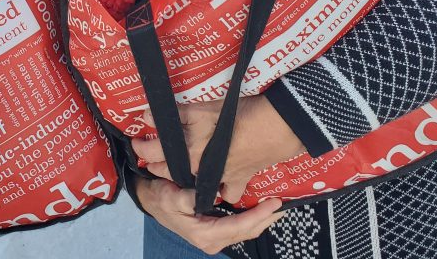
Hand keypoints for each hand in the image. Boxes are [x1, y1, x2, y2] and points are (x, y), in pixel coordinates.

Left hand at [131, 95, 304, 202]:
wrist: (275, 127)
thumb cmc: (239, 115)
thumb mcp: (204, 108)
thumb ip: (176, 114)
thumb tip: (148, 116)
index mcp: (189, 153)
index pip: (153, 153)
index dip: (140, 147)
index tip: (135, 142)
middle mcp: (201, 170)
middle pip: (170, 171)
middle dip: (157, 163)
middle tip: (151, 153)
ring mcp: (220, 178)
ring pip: (196, 184)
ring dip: (185, 177)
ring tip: (180, 166)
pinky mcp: (239, 179)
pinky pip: (227, 193)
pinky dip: (222, 191)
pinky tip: (218, 184)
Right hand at [136, 176, 282, 254]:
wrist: (151, 201)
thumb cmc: (160, 198)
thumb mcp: (170, 195)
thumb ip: (188, 197)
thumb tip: (209, 195)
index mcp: (205, 234)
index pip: (239, 226)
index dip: (259, 215)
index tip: (274, 204)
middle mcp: (212, 240)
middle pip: (247, 231)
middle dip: (266, 219)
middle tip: (284, 204)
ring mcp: (214, 238)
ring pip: (245, 231)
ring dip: (262, 219)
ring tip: (277, 207)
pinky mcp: (215, 232)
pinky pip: (239, 227)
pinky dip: (252, 218)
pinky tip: (260, 209)